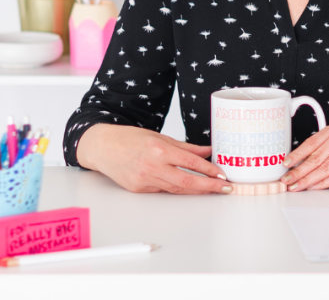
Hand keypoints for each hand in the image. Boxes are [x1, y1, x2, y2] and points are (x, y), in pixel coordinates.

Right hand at [76, 123, 231, 194]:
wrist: (104, 147)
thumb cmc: (130, 139)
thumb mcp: (160, 137)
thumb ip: (185, 146)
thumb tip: (207, 151)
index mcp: (159, 149)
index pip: (190, 162)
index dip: (209, 170)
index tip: (222, 174)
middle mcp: (152, 167)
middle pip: (186, 182)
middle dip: (208, 186)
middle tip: (225, 188)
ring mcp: (145, 180)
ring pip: (176, 189)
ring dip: (196, 190)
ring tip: (212, 189)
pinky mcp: (139, 190)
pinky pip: (163, 191)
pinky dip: (177, 189)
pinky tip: (189, 188)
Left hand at [282, 120, 328, 190]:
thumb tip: (305, 164)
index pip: (313, 141)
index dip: (297, 154)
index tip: (285, 164)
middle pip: (316, 155)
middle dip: (299, 170)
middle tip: (287, 180)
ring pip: (324, 165)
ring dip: (308, 178)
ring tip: (297, 186)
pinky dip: (324, 183)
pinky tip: (314, 187)